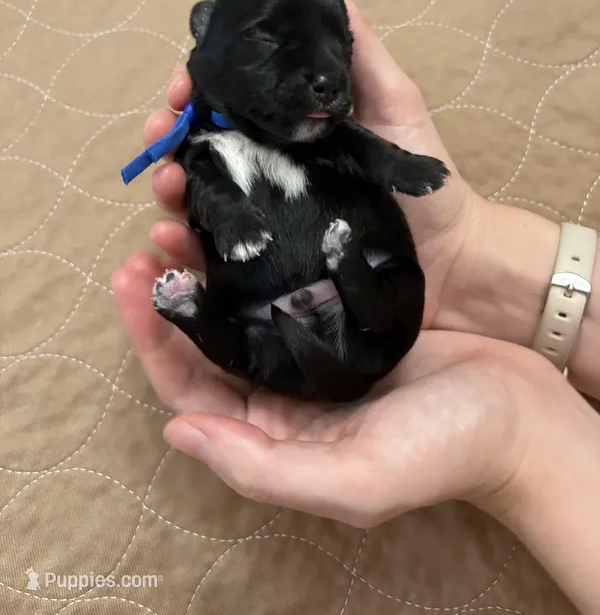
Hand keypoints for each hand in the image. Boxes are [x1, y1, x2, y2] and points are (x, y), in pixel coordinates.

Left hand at [112, 251, 565, 526]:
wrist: (522, 411)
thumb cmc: (447, 449)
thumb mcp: (357, 482)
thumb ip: (262, 469)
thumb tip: (179, 432)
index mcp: (276, 433)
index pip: (191, 387)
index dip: (152, 340)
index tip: (129, 282)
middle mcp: (285, 389)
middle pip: (207, 338)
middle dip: (169, 291)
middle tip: (147, 239)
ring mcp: (314, 345)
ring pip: (241, 302)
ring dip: (207, 263)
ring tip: (180, 215)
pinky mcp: (344, 312)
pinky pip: (285, 278)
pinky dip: (258, 251)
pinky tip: (247, 218)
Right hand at [144, 0, 479, 326]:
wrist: (450, 257)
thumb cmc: (425, 176)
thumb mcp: (391, 97)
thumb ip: (356, 41)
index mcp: (290, 126)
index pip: (228, 100)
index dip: (197, 87)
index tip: (182, 84)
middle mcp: (270, 167)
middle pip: (203, 145)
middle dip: (171, 133)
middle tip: (162, 131)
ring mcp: (268, 214)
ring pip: (201, 195)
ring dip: (170, 184)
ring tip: (166, 183)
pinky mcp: (269, 260)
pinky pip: (217, 250)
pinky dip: (182, 243)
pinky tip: (166, 237)